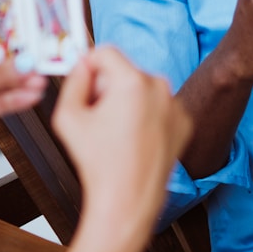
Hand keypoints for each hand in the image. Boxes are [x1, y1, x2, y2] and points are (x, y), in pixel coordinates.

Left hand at [0, 22, 46, 188]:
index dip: (3, 24)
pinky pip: (5, 99)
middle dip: (19, 56)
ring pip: (5, 78)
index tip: (25, 21)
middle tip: (40, 54)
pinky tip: (30, 95)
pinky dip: (18, 97)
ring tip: (39, 79)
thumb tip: (21, 65)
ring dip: (22, 80)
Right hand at [52, 46, 191, 243]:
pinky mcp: (184, 122)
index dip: (89, 65)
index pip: (105, 52)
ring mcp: (175, 105)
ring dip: (128, 101)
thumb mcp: (68, 116)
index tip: (83, 81)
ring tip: (117, 134)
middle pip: (124, 70)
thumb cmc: (99, 163)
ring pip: (142, 88)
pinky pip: (159, 107)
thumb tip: (82, 65)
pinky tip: (135, 140)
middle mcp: (159, 87)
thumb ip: (73, 81)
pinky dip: (146, 117)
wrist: (128, 199)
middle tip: (97, 117)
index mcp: (131, 81)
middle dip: (108, 87)